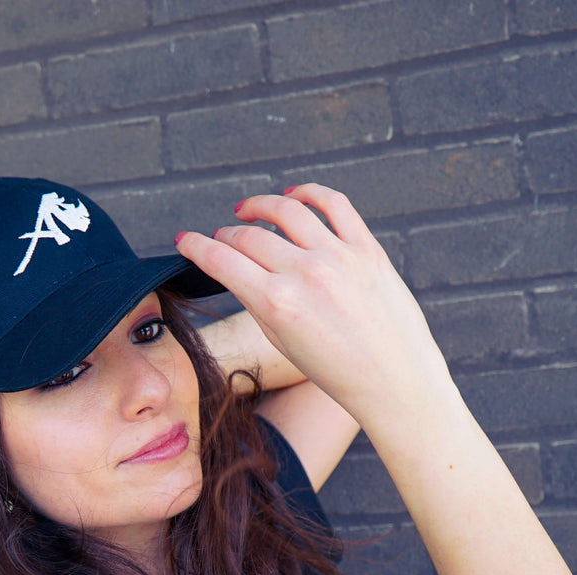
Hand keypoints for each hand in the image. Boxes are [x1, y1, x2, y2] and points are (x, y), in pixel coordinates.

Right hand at [175, 184, 452, 433]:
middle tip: (220, 238)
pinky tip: (294, 195)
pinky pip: (334, 204)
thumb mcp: (282, 342)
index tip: (184, 239)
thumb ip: (258, 301)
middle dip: (225, 234)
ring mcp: (338, 257)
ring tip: (247, 209)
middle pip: (248, 236)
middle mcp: (304, 274)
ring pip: (286, 210)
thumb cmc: (337, 370)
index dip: (194, 245)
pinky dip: (308, 192)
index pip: (220, 260)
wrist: (393, 380)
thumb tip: (240, 268)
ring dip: (259, 205)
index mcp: (276, 304)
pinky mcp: (367, 249)